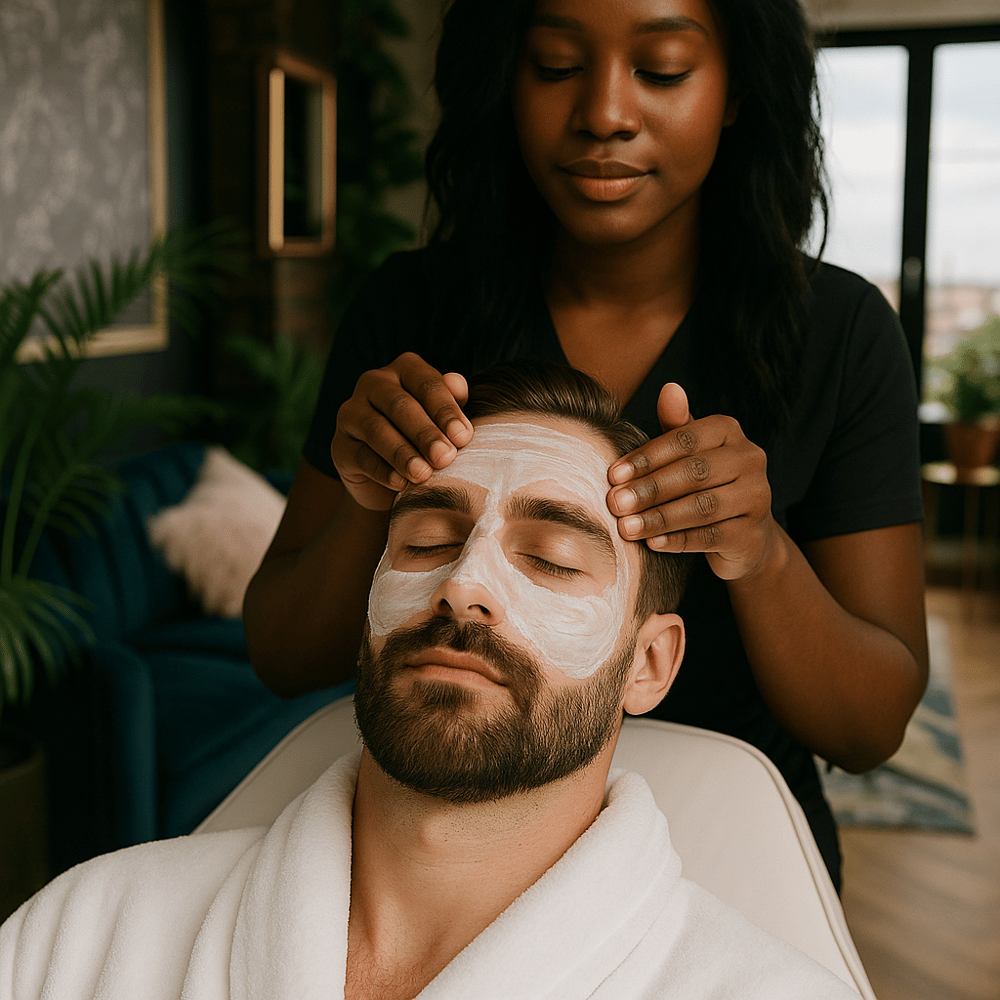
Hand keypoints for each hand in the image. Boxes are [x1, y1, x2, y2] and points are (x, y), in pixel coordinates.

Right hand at [332, 352, 472, 509]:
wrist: (395, 480)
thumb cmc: (427, 440)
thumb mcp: (445, 422)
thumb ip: (453, 401)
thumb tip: (457, 383)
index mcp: (404, 369)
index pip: (426, 383)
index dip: (445, 410)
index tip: (463, 437)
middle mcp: (373, 383)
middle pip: (400, 405)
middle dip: (425, 433)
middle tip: (445, 457)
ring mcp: (351, 414)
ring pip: (377, 430)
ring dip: (403, 453)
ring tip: (424, 474)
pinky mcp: (340, 446)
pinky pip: (361, 457)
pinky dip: (383, 472)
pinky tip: (401, 484)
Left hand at [606, 383, 779, 580]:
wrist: (743, 535)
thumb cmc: (704, 484)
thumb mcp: (688, 453)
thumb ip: (675, 425)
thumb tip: (669, 388)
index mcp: (730, 432)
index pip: (685, 440)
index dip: (647, 457)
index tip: (613, 475)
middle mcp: (750, 460)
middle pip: (694, 473)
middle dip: (650, 489)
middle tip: (614, 502)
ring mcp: (756, 498)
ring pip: (702, 507)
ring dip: (659, 518)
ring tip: (626, 527)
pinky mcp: (752, 535)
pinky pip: (711, 537)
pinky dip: (678, 540)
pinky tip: (651, 544)